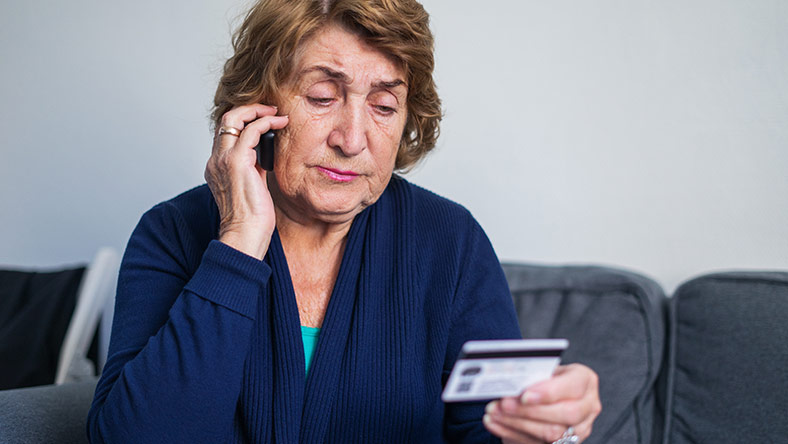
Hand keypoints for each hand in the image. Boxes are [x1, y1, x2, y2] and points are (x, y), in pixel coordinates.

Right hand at [204, 104, 288, 258]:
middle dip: (249, 109)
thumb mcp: (252, 187)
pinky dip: (266, 122)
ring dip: (258, 111)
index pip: (225, 133)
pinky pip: (251, 130)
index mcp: (216, 167)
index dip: (244, 121)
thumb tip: (265, 157)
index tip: (264, 119)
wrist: (245, 235)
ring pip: (234, 119)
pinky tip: (280, 123)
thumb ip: (254, 169)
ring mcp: (223, 160)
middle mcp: (215, 160)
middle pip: (225, 120)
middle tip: (270, 109)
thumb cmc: (251, 220)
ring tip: (277, 114)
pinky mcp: (237, 162)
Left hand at [483, 364, 601, 443]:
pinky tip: (494, 423)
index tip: (524, 395)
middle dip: (530, 411)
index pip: (573, 387)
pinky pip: (537, 443)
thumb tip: (509, 379)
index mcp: (585, 380)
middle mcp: (588, 406)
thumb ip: (532, 374)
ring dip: (517, 423)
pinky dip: (511, 433)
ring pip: (552, 433)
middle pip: (566, 413)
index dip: (548, 393)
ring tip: (494, 412)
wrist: (547, 393)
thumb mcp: (542, 369)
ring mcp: (579, 429)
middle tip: (504, 404)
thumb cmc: (544, 377)